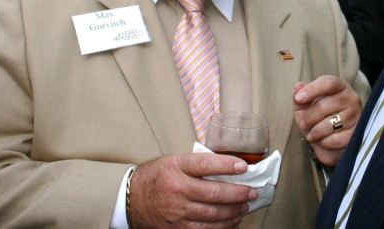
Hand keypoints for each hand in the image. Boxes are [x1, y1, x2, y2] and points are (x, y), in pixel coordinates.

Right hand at [128, 153, 257, 228]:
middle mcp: (177, 190)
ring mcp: (176, 212)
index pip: (206, 164)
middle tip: (252, 192)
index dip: (227, 165)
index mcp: (176, 168)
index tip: (244, 166)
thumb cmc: (156, 176)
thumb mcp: (174, 161)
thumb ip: (197, 163)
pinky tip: (231, 221)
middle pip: (214, 193)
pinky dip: (221, 227)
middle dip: (238, 193)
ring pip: (213, 215)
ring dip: (233, 212)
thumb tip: (228, 165)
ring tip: (245, 206)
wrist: (131, 199)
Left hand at [292, 75, 362, 167]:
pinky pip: (334, 140)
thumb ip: (300, 96)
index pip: (328, 83)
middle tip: (304, 124)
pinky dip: (324, 143)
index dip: (312, 90)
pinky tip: (324, 140)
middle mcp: (351, 98)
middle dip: (308, 118)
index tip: (299, 99)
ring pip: (329, 125)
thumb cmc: (317, 119)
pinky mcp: (356, 134)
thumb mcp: (305, 106)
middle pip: (324, 105)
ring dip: (315, 132)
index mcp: (339, 87)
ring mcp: (356, 116)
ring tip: (313, 134)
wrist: (330, 143)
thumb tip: (298, 86)